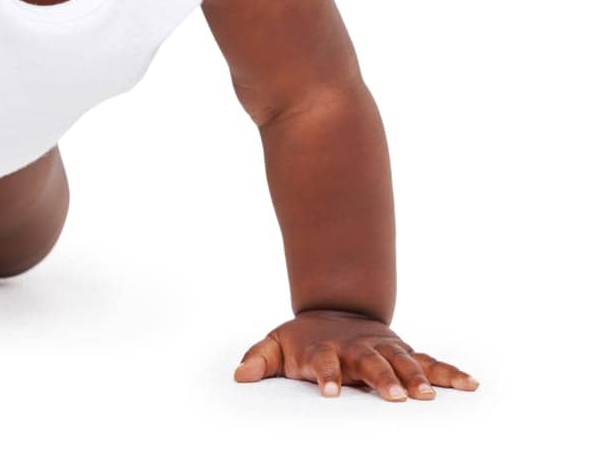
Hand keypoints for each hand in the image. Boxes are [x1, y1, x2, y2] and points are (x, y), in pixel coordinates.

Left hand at [234, 309, 479, 400]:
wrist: (335, 312)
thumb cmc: (304, 339)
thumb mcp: (276, 344)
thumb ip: (259, 358)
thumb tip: (239, 375)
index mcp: (325, 349)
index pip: (323, 363)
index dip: (325, 376)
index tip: (328, 393)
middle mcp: (359, 349)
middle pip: (371, 363)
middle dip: (382, 379)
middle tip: (395, 398)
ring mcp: (384, 349)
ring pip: (405, 361)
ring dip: (418, 377)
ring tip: (431, 396)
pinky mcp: (405, 354)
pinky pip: (432, 363)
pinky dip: (450, 372)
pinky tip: (471, 384)